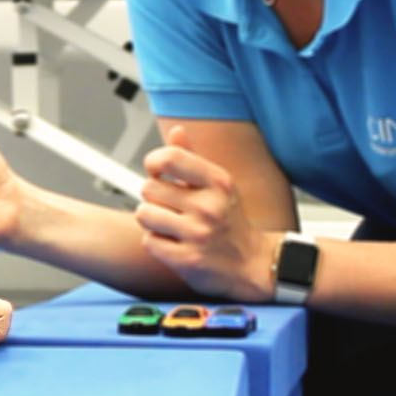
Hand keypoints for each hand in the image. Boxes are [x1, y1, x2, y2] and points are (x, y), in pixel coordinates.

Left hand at [135, 126, 274, 300]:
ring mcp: (198, 234)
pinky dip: (156, 243)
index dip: (153, 163)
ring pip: (144, 214)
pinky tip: (175, 244)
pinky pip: (148, 241)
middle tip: (171, 207)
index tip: (157, 172)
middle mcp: (209, 207)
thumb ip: (192, 157)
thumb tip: (176, 130)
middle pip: (148, 188)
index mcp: (218, 182)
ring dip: (152, 221)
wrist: (252, 265)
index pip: (168, 158)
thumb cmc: (229, 221)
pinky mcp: (187, 259)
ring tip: (171, 226)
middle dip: (154, 198)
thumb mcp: (218, 185)